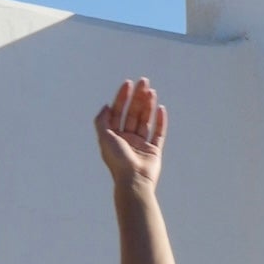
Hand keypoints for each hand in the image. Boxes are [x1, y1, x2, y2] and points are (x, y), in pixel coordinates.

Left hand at [94, 75, 166, 192]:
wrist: (134, 181)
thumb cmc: (117, 161)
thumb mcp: (104, 138)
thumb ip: (102, 121)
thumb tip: (105, 106)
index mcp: (114, 136)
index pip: (118, 111)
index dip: (122, 97)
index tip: (128, 84)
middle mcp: (127, 139)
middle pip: (133, 113)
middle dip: (137, 97)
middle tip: (144, 82)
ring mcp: (141, 144)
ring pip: (145, 120)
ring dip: (148, 105)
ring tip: (152, 91)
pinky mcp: (153, 150)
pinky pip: (158, 133)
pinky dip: (160, 121)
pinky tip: (161, 109)